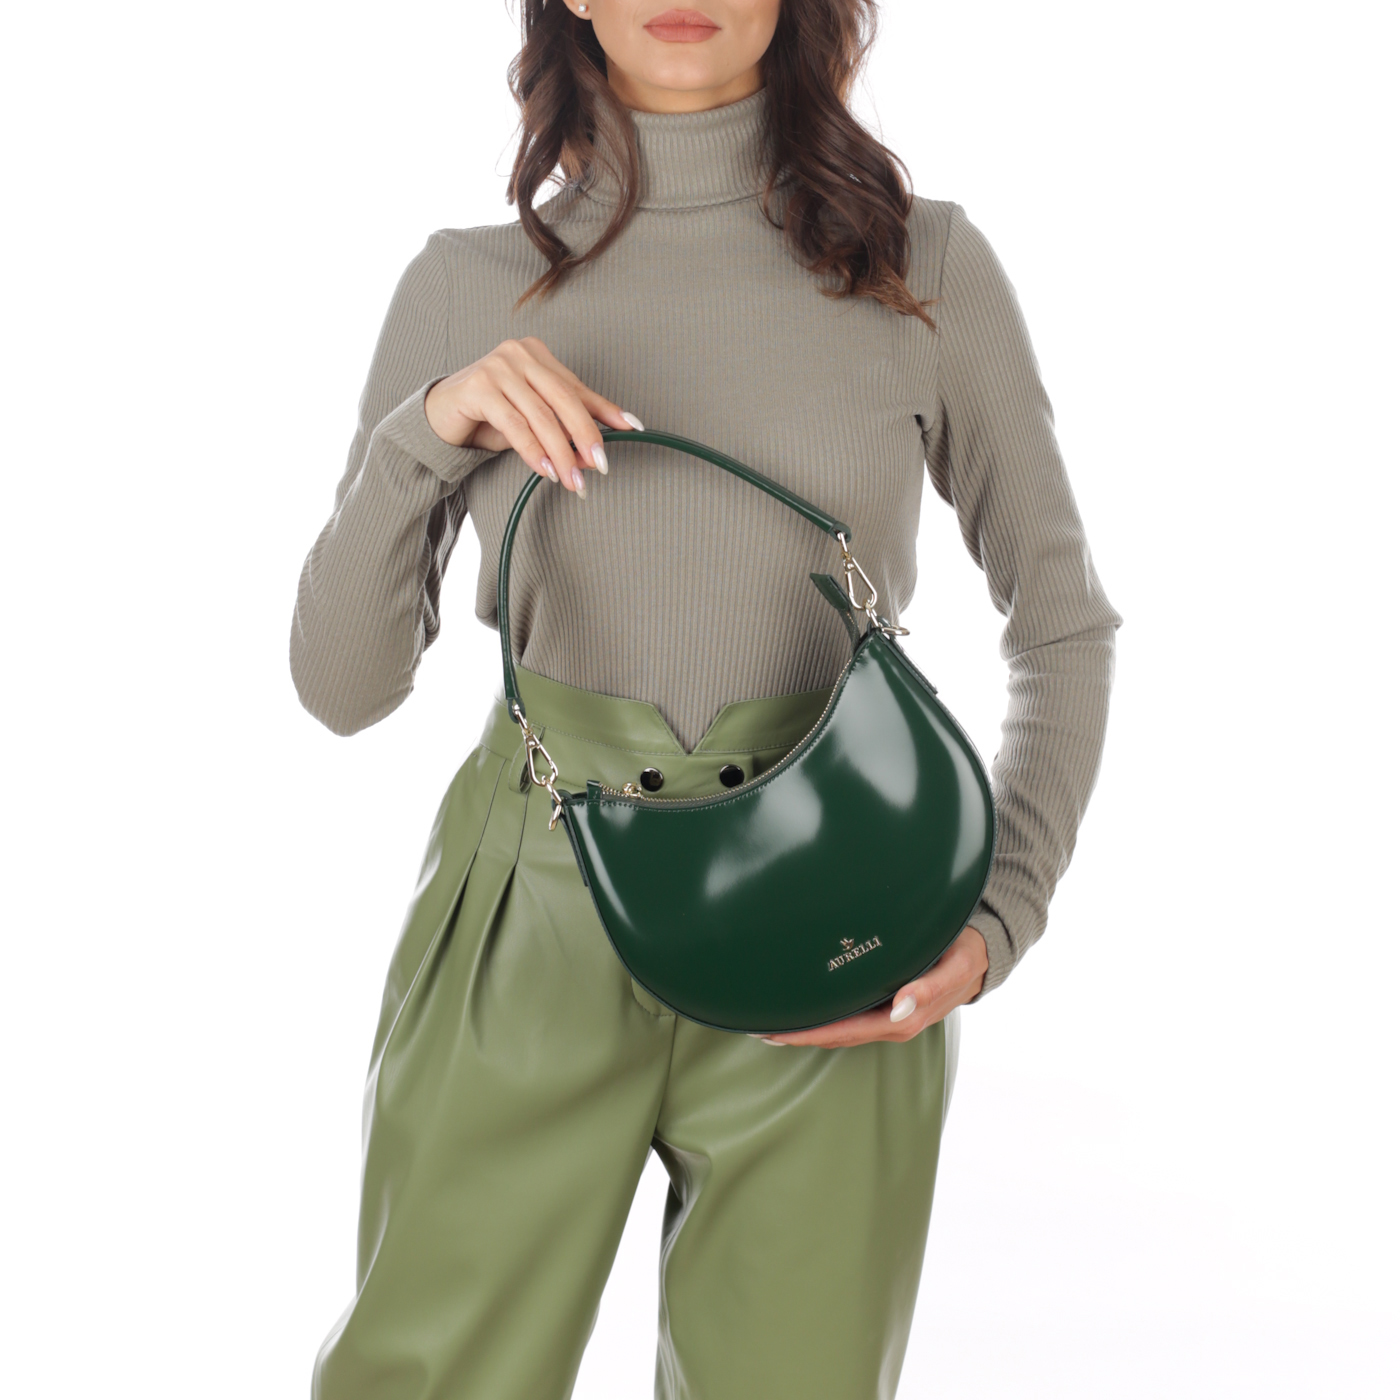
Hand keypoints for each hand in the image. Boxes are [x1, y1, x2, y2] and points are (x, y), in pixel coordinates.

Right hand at [424, 336, 643, 495]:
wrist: (440, 416)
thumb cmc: (490, 415)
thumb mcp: (534, 417)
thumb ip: (564, 427)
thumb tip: (597, 453)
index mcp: (538, 355)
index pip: (577, 388)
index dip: (605, 411)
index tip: (632, 429)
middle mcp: (519, 353)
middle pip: (564, 399)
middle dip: (586, 436)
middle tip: (601, 465)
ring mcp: (497, 367)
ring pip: (541, 415)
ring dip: (561, 453)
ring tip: (572, 480)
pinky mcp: (478, 387)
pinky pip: (515, 425)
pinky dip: (533, 451)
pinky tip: (545, 470)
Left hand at [756, 926, 988, 1048]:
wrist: (980, 956)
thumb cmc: (964, 956)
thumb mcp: (955, 966)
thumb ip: (932, 986)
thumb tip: (902, 1005)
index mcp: (901, 1019)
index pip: (844, 1031)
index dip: (808, 1034)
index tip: (775, 1032)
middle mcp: (890, 1022)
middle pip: (834, 1035)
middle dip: (797, 1035)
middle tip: (757, 1028)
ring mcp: (887, 1016)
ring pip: (839, 1029)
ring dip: (806, 1029)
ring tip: (770, 1023)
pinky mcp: (885, 1005)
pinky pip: (848, 1018)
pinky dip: (822, 1018)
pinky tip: (803, 1011)